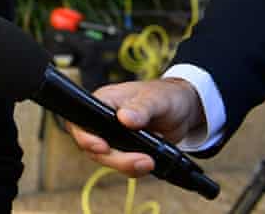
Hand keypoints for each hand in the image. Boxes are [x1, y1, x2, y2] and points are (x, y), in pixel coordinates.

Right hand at [66, 78, 205, 176]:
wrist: (183, 110)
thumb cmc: (165, 95)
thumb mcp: (156, 99)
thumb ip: (141, 108)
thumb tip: (124, 118)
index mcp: (104, 101)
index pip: (82, 120)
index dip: (86, 137)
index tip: (102, 147)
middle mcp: (104, 120)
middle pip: (93, 146)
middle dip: (115, 158)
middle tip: (141, 161)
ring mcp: (114, 137)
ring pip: (107, 159)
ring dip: (127, 166)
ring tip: (150, 162)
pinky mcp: (126, 150)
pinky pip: (123, 165)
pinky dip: (136, 168)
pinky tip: (152, 161)